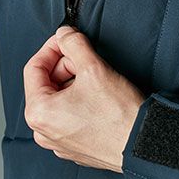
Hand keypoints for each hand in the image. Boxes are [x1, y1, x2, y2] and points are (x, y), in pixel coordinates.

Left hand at [23, 25, 145, 172]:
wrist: (145, 145)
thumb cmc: (119, 116)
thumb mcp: (93, 67)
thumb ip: (72, 43)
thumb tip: (63, 34)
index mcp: (38, 113)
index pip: (34, 67)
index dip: (52, 47)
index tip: (66, 39)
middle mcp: (43, 131)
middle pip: (47, 82)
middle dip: (66, 65)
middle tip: (87, 60)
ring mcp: (59, 140)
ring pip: (59, 97)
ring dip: (75, 81)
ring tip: (97, 79)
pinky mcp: (75, 145)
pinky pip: (69, 113)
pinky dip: (80, 99)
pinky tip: (99, 96)